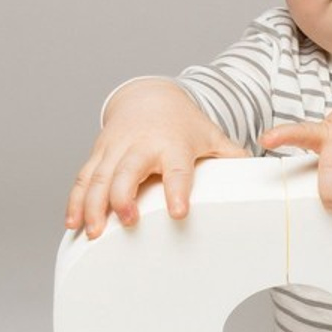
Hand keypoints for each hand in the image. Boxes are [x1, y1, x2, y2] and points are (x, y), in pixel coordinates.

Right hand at [65, 79, 249, 238]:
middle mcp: (142, 145)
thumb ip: (231, 157)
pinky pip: (83, 177)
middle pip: (128, 171)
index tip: (179, 212)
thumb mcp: (212, 137)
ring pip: (100, 176)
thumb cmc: (185, 125)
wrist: (150, 98)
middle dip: (124, 196)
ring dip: (93, 204)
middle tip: (127, 222)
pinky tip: (73, 222)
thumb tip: (258, 173)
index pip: (177, 168)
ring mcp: (116, 149)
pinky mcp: (99, 154)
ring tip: (93, 233)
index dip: (178, 190)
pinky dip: (76, 200)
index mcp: (173, 144)